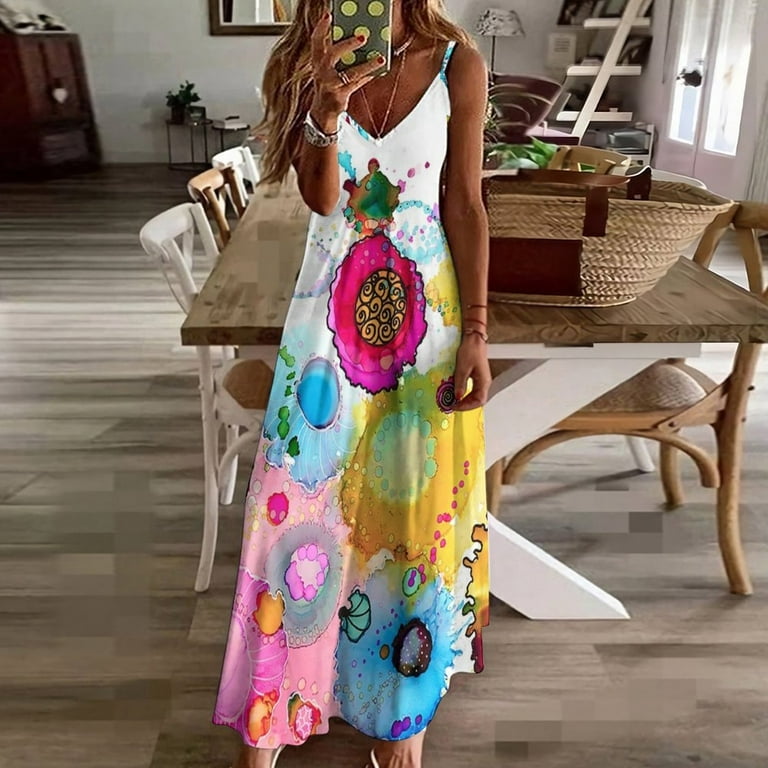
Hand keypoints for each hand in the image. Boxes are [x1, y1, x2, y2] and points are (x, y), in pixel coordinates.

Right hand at [309, 12, 383, 130]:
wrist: (323, 111)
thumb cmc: (328, 84)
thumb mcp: (328, 68)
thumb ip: (337, 54)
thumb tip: (357, 38)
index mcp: (317, 61)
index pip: (316, 42)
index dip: (320, 28)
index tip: (328, 16)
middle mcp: (321, 72)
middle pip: (332, 55)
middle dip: (348, 44)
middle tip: (363, 37)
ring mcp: (330, 85)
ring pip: (350, 73)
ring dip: (366, 65)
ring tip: (379, 58)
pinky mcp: (339, 96)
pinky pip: (356, 84)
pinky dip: (367, 76)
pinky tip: (377, 71)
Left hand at [452, 334, 490, 410]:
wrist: (473, 339)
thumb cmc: (470, 351)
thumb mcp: (462, 368)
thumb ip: (460, 384)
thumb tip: (457, 397)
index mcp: (484, 382)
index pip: (479, 401)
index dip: (467, 406)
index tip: (455, 406)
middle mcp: (485, 382)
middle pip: (478, 400)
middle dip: (465, 405)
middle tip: (452, 405)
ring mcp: (481, 380)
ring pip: (475, 396)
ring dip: (465, 400)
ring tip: (453, 401)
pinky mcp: (477, 376)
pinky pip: (472, 390)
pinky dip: (465, 394)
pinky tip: (456, 393)